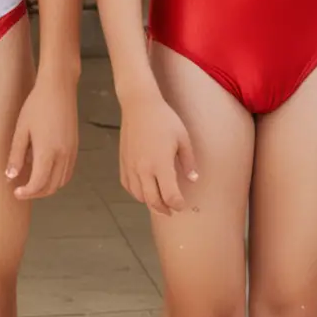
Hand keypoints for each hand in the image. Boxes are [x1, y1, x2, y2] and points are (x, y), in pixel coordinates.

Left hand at [5, 73, 78, 200]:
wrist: (59, 87)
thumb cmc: (37, 105)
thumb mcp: (21, 130)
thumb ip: (16, 155)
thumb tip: (10, 177)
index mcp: (47, 152)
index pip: (38, 184)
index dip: (26, 192)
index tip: (15, 192)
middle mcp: (63, 155)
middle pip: (51, 187)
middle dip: (35, 193)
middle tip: (21, 190)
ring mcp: (71, 152)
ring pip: (61, 182)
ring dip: (47, 188)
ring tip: (32, 183)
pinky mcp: (75, 147)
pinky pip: (68, 172)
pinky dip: (57, 179)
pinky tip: (45, 172)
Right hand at [118, 87, 197, 213]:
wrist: (139, 105)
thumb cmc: (164, 119)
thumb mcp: (183, 139)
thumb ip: (188, 162)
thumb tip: (193, 179)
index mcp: (161, 164)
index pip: (169, 196)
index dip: (177, 204)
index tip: (182, 205)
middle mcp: (144, 169)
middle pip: (153, 201)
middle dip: (164, 209)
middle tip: (172, 211)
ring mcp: (131, 167)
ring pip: (139, 196)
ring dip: (150, 202)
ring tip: (159, 202)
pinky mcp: (123, 162)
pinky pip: (128, 185)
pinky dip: (136, 193)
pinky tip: (144, 190)